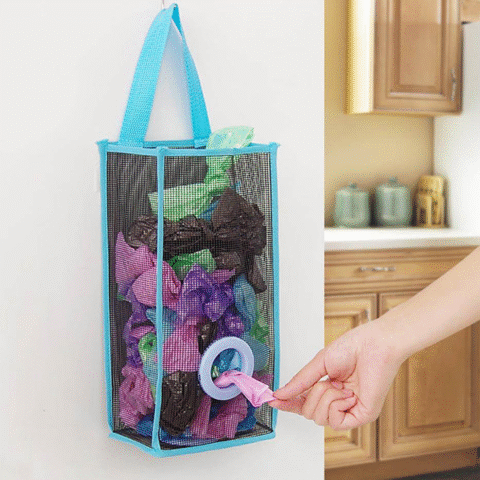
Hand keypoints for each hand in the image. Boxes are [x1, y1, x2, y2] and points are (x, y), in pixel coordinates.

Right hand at [269, 319, 405, 429]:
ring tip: (339, 385)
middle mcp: (337, 401)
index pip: (304, 402)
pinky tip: (348, 394)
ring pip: (320, 419)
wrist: (374, 345)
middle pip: (309, 413)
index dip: (288, 403)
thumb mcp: (318, 364)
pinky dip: (336, 406)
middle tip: (325, 382)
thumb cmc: (352, 348)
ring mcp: (349, 410)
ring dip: (325, 398)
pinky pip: (336, 423)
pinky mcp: (362, 416)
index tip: (273, 400)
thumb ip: (300, 382)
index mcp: (327, 387)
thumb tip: (280, 394)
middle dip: (312, 396)